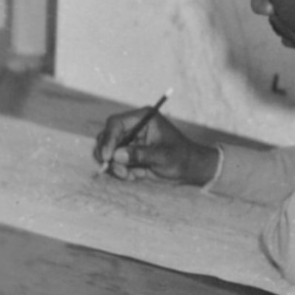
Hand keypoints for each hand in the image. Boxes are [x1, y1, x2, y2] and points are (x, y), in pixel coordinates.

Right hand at [93, 107, 220, 184]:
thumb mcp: (163, 156)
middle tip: (120, 172)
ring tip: (130, 176)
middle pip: (106, 137)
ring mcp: (129, 139)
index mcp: (143, 118)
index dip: (108, 139)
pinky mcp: (127, 152)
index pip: (115, 123)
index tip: (107, 157)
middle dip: (109, 156)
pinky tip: (135, 175)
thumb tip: (117, 155)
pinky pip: (113, 161)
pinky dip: (120, 171)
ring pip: (107, 151)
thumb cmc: (181, 157)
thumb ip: (140, 154)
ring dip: (115, 166)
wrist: (189, 168)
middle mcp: (133, 126)